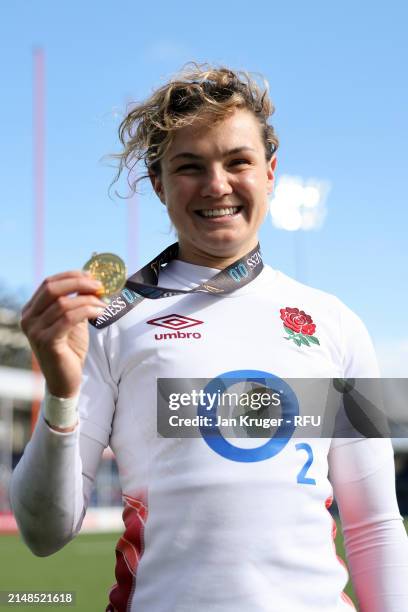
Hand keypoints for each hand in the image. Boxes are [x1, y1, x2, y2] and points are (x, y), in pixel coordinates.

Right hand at [20, 271, 106, 397]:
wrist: (65, 380)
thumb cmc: (69, 349)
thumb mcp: (72, 320)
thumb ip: (76, 301)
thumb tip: (91, 281)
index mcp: (31, 310)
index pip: (49, 283)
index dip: (72, 276)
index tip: (92, 276)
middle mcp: (28, 319)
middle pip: (53, 288)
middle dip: (79, 283)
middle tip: (100, 286)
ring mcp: (34, 331)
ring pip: (64, 304)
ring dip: (89, 301)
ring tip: (104, 305)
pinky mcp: (46, 341)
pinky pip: (69, 318)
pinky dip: (88, 311)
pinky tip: (101, 313)